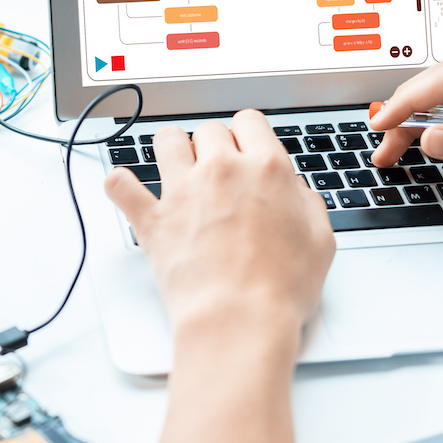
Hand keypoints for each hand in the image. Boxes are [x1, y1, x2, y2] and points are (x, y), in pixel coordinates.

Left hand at [104, 110, 333, 344]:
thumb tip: (298, 191)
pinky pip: (122, 185)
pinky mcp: (153, 220)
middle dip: (215, 146)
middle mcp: (221, 170)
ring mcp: (182, 192)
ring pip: (167, 140)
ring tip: (178, 167)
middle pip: (209, 130)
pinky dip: (121, 184)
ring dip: (173, 149)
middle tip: (220, 172)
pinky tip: (125, 186)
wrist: (239, 320)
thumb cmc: (280, 290)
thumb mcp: (321, 243)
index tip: (247, 150)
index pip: (250, 122)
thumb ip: (309, 206)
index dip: (249, 135)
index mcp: (266, 169)